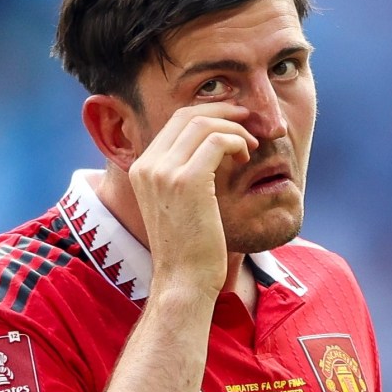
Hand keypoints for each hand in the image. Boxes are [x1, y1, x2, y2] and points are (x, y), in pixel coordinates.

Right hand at [128, 103, 258, 294]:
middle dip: (222, 111)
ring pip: (204, 124)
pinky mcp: (187, 181)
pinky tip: (246, 157)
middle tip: (247, 120)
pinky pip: (218, 141)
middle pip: (187, 115)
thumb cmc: (188, 247)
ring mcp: (164, 172)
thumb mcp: (176, 204)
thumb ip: (182, 173)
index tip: (232, 121)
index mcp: (142, 169)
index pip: (174, 122)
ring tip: (250, 145)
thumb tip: (208, 149)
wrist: (183, 280)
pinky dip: (237, 141)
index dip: (207, 114)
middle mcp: (147, 166)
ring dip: (234, 128)